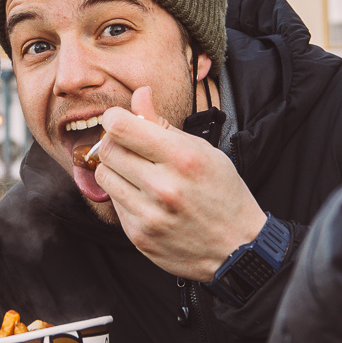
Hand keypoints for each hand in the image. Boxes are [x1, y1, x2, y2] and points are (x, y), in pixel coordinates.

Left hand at [92, 87, 263, 281]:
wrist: (237, 248)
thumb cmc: (222, 193)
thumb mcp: (202, 151)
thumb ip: (163, 123)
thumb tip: (139, 94)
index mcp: (182, 158)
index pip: (121, 127)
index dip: (115, 118)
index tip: (122, 121)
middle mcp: (163, 187)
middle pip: (108, 150)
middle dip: (115, 142)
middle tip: (132, 147)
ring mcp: (149, 215)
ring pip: (104, 175)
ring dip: (116, 169)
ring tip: (139, 173)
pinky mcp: (139, 236)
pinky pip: (113, 203)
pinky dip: (124, 195)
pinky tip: (146, 198)